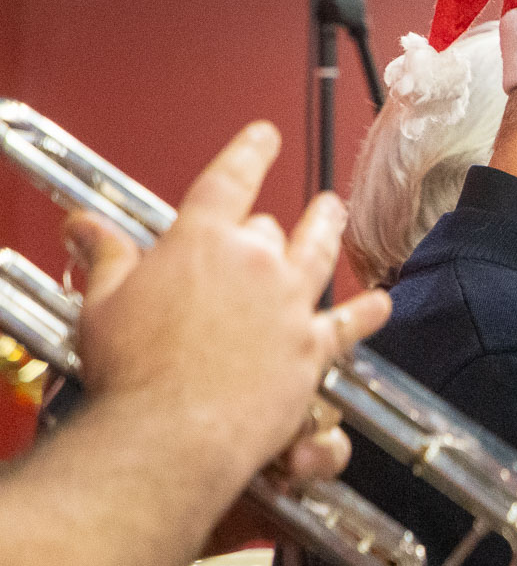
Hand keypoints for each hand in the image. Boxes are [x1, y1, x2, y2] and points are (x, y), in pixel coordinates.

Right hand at [66, 122, 389, 490]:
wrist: (173, 430)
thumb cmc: (133, 371)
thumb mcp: (102, 304)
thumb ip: (106, 259)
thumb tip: (87, 228)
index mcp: (202, 241)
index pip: (230, 180)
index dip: (250, 152)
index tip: (266, 135)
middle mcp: (255, 263)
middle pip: (269, 227)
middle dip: (271, 219)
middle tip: (280, 215)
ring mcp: (289, 304)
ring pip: (318, 255)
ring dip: (328, 231)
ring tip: (335, 213)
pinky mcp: (311, 349)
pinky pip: (348, 324)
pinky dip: (367, 313)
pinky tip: (380, 304)